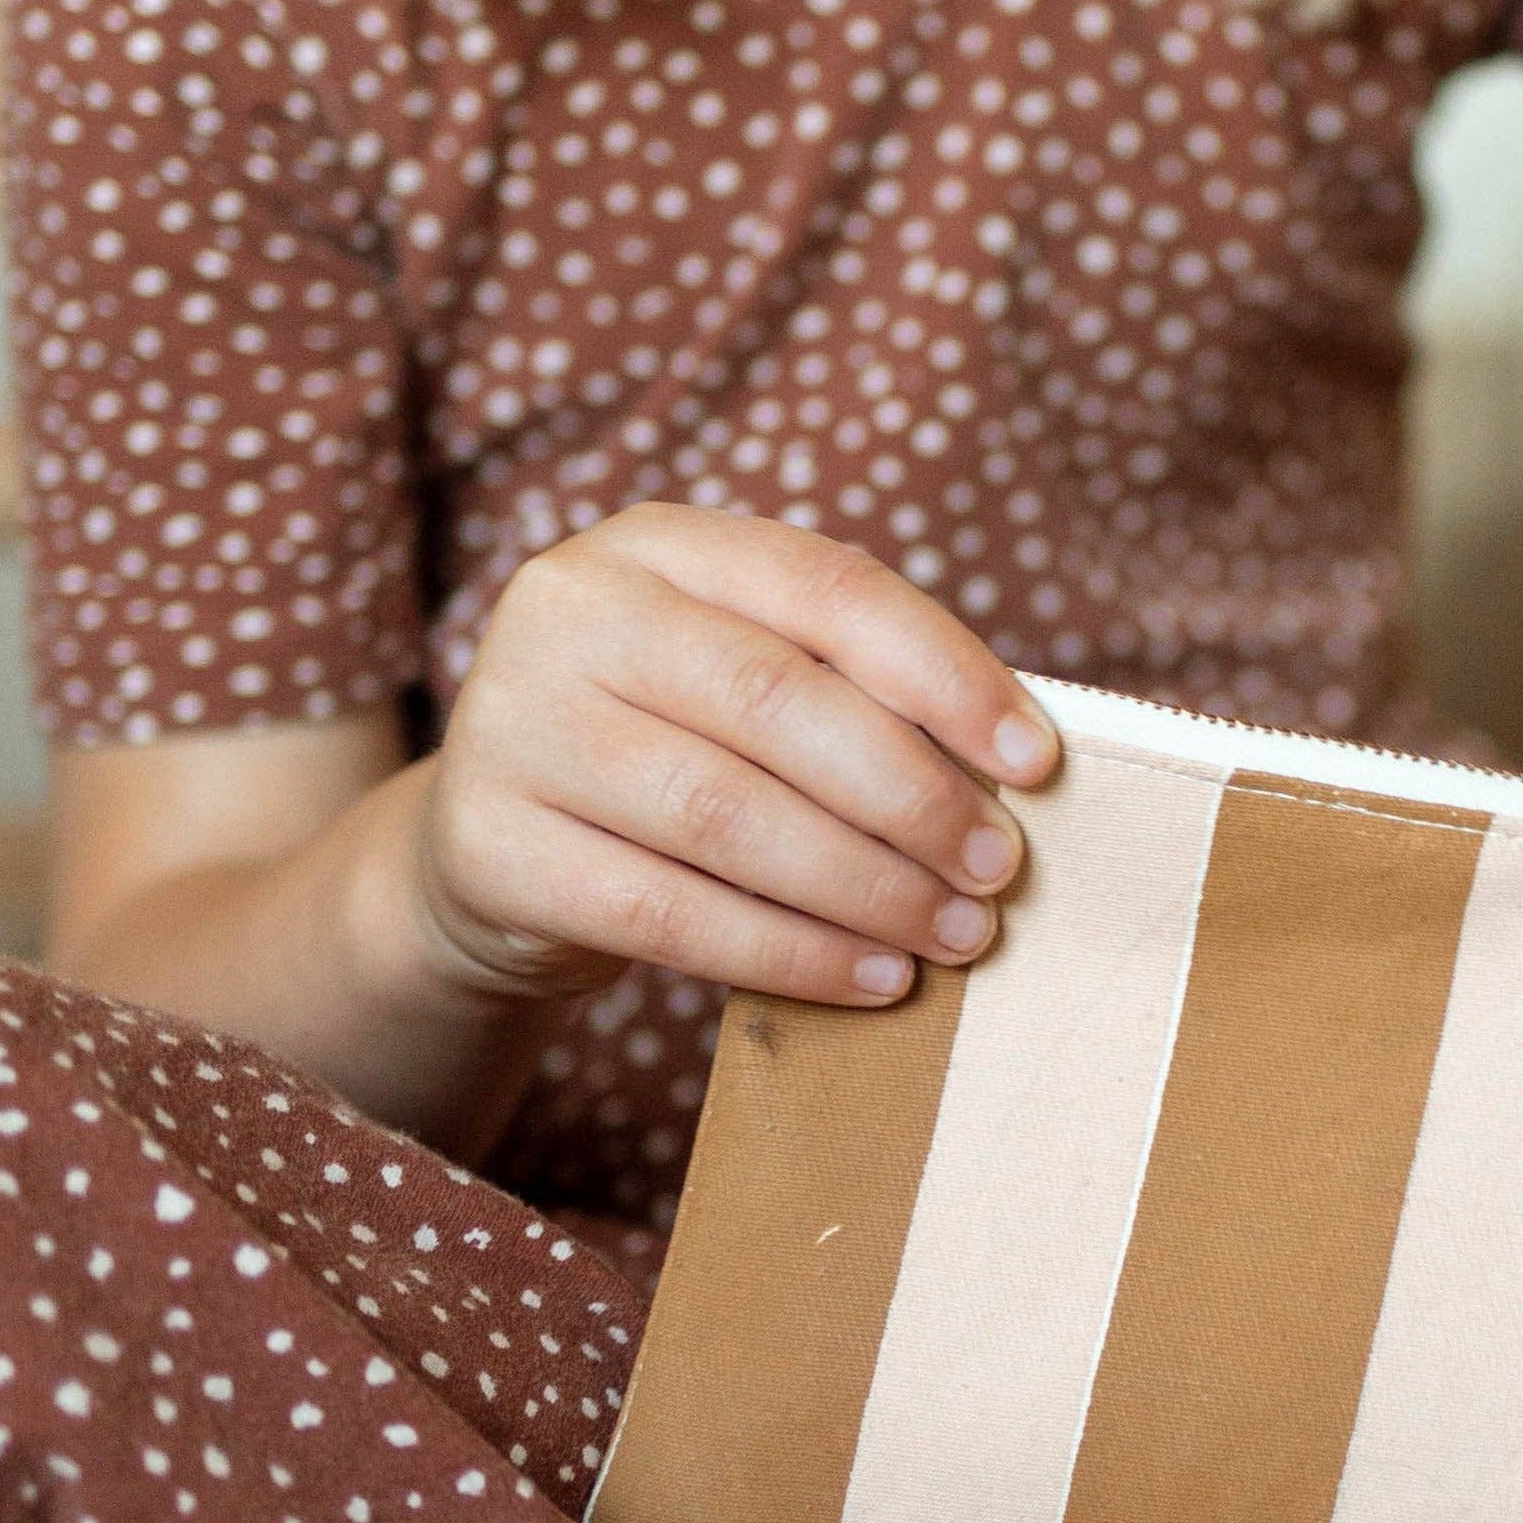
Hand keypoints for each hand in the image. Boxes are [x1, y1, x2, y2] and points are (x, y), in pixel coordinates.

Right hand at [398, 504, 1057, 1008]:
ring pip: (724, 815)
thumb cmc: (670, 749)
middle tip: (999, 868)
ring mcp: (513, 725)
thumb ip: (852, 689)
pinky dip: (789, 953)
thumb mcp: (741, 680)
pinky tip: (871, 978)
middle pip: (776, 701)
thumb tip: (1015, 768)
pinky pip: (665, 913)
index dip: (945, 673)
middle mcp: (572, 611)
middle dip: (912, 795)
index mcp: (658, 545)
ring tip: (956, 933)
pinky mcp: (487, 848)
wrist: (490, 844)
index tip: (1036, 762)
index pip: (828, 586)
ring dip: (865, 887)